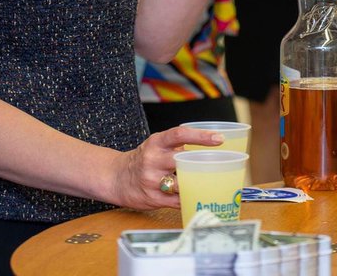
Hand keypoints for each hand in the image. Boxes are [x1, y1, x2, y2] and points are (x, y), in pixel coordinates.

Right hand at [107, 126, 225, 209]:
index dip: (201, 136)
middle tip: (220, 164)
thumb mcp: (156, 145)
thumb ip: (177, 145)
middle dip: (201, 163)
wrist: (115, 177)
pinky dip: (190, 198)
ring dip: (197, 184)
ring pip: (182, 183)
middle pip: (181, 160)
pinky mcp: (153, 198)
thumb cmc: (143, 159)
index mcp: (156, 143)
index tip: (219, 138)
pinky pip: (177, 201)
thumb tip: (210, 146)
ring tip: (212, 182)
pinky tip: (198, 196)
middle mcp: (152, 160)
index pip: (180, 135)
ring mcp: (152, 180)